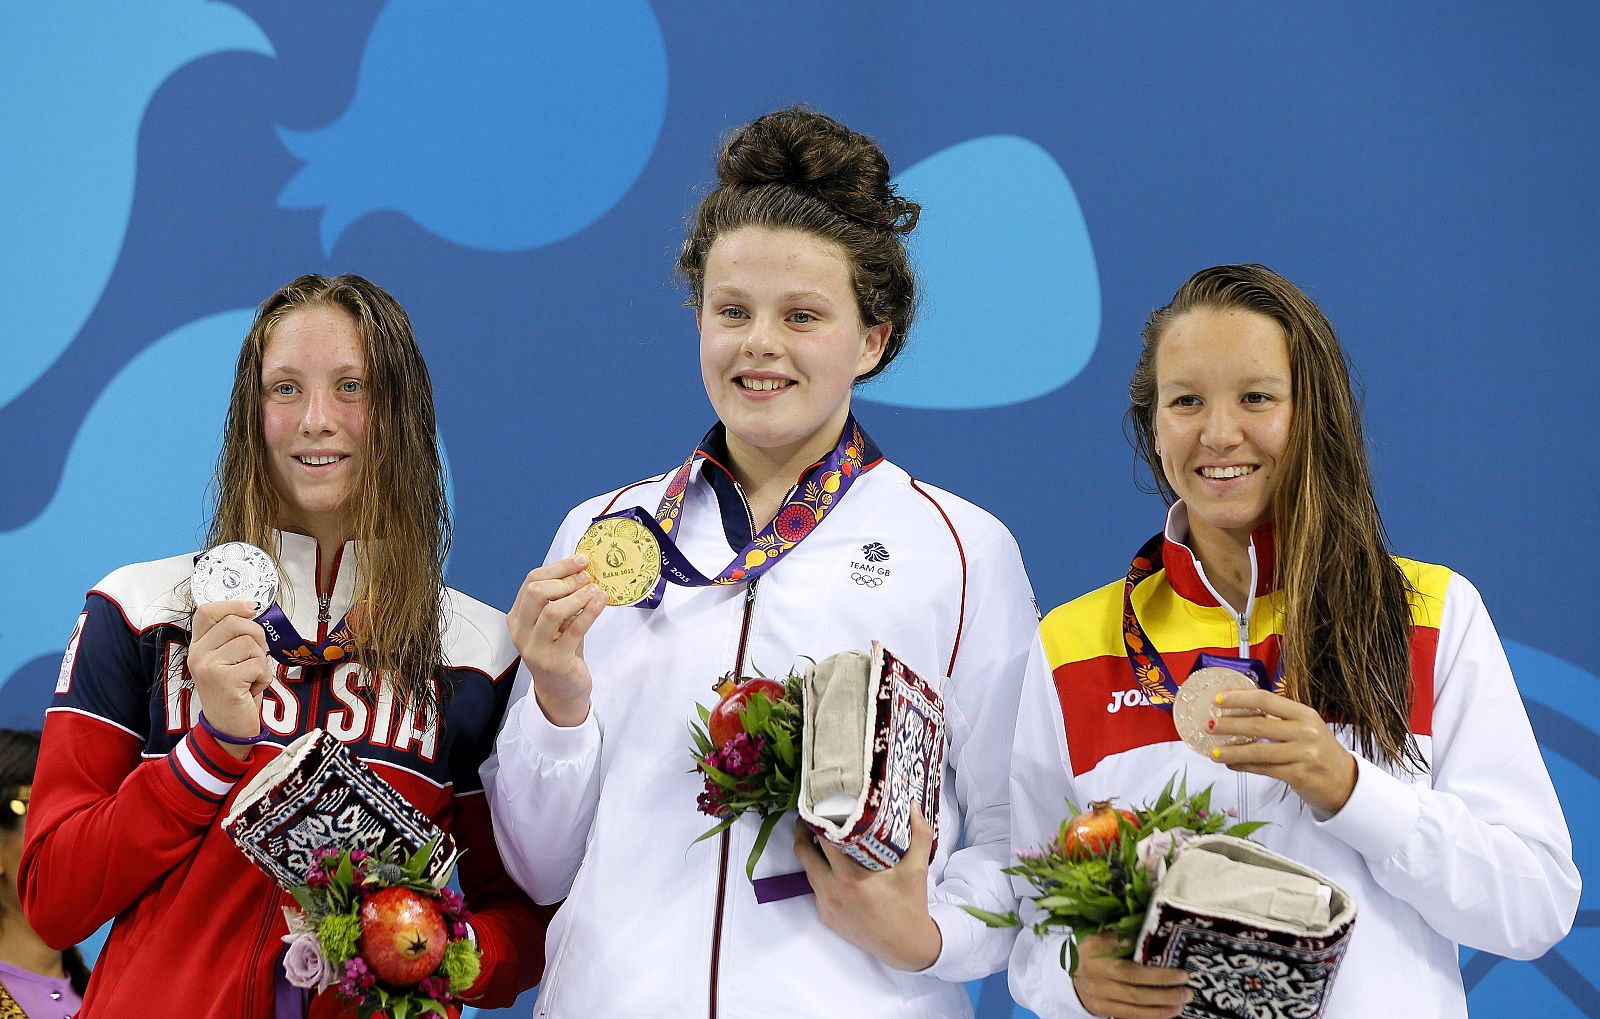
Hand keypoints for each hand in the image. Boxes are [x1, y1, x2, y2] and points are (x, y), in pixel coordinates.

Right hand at [188, 600, 272, 757]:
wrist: (229, 728)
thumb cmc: (236, 691)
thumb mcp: (231, 659)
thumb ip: (234, 637)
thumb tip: (253, 608)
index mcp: (198, 646)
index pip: (206, 611)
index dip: (232, 604)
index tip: (253, 608)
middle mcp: (197, 654)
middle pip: (236, 622)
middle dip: (258, 636)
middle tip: (257, 656)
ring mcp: (208, 667)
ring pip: (250, 643)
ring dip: (261, 661)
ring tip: (250, 678)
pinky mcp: (223, 681)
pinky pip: (258, 665)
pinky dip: (264, 677)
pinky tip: (251, 689)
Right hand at [508, 556, 605, 727]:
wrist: (562, 691)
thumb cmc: (561, 651)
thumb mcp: (557, 623)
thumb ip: (562, 599)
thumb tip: (583, 570)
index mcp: (517, 617)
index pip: (531, 581)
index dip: (558, 568)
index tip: (581, 561)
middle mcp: (520, 632)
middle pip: (536, 592)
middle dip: (565, 579)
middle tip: (588, 576)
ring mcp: (535, 648)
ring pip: (552, 611)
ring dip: (577, 596)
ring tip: (595, 589)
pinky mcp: (555, 661)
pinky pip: (574, 630)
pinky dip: (590, 612)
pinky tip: (601, 601)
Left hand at [793, 805, 941, 971]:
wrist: (906, 947)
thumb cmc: (910, 906)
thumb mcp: (917, 868)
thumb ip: (919, 834)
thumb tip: (915, 806)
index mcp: (850, 877)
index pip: (823, 840)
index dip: (819, 820)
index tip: (822, 805)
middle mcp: (832, 891)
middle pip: (803, 852)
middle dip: (804, 831)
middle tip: (814, 817)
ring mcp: (827, 905)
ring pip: (807, 870)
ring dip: (811, 853)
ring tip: (822, 838)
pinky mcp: (826, 917)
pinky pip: (815, 888)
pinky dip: (819, 874)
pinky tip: (832, 866)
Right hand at [1069, 930, 1191, 1018]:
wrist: (1070, 976)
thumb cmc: (1094, 953)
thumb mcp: (1101, 938)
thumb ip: (1121, 936)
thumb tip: (1152, 935)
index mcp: (1094, 947)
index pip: (1122, 948)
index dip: (1140, 948)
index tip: (1170, 952)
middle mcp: (1095, 971)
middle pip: (1133, 980)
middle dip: (1163, 984)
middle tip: (1186, 985)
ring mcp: (1097, 993)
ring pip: (1134, 1003)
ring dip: (1162, 1005)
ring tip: (1182, 1002)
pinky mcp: (1102, 1010)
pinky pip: (1131, 1015)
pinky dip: (1152, 1015)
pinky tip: (1169, 1012)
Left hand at [1210, 688, 1357, 814]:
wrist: (1346, 782)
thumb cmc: (1319, 751)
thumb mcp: (1305, 728)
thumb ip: (1278, 719)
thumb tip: (1238, 710)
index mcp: (1304, 714)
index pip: (1266, 700)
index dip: (1239, 698)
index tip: (1218, 699)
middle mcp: (1305, 731)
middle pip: (1258, 725)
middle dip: (1229, 725)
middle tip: (1208, 725)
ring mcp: (1303, 754)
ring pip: (1258, 751)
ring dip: (1231, 751)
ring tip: (1213, 752)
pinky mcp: (1299, 775)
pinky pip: (1263, 769)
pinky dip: (1243, 766)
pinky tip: (1230, 764)